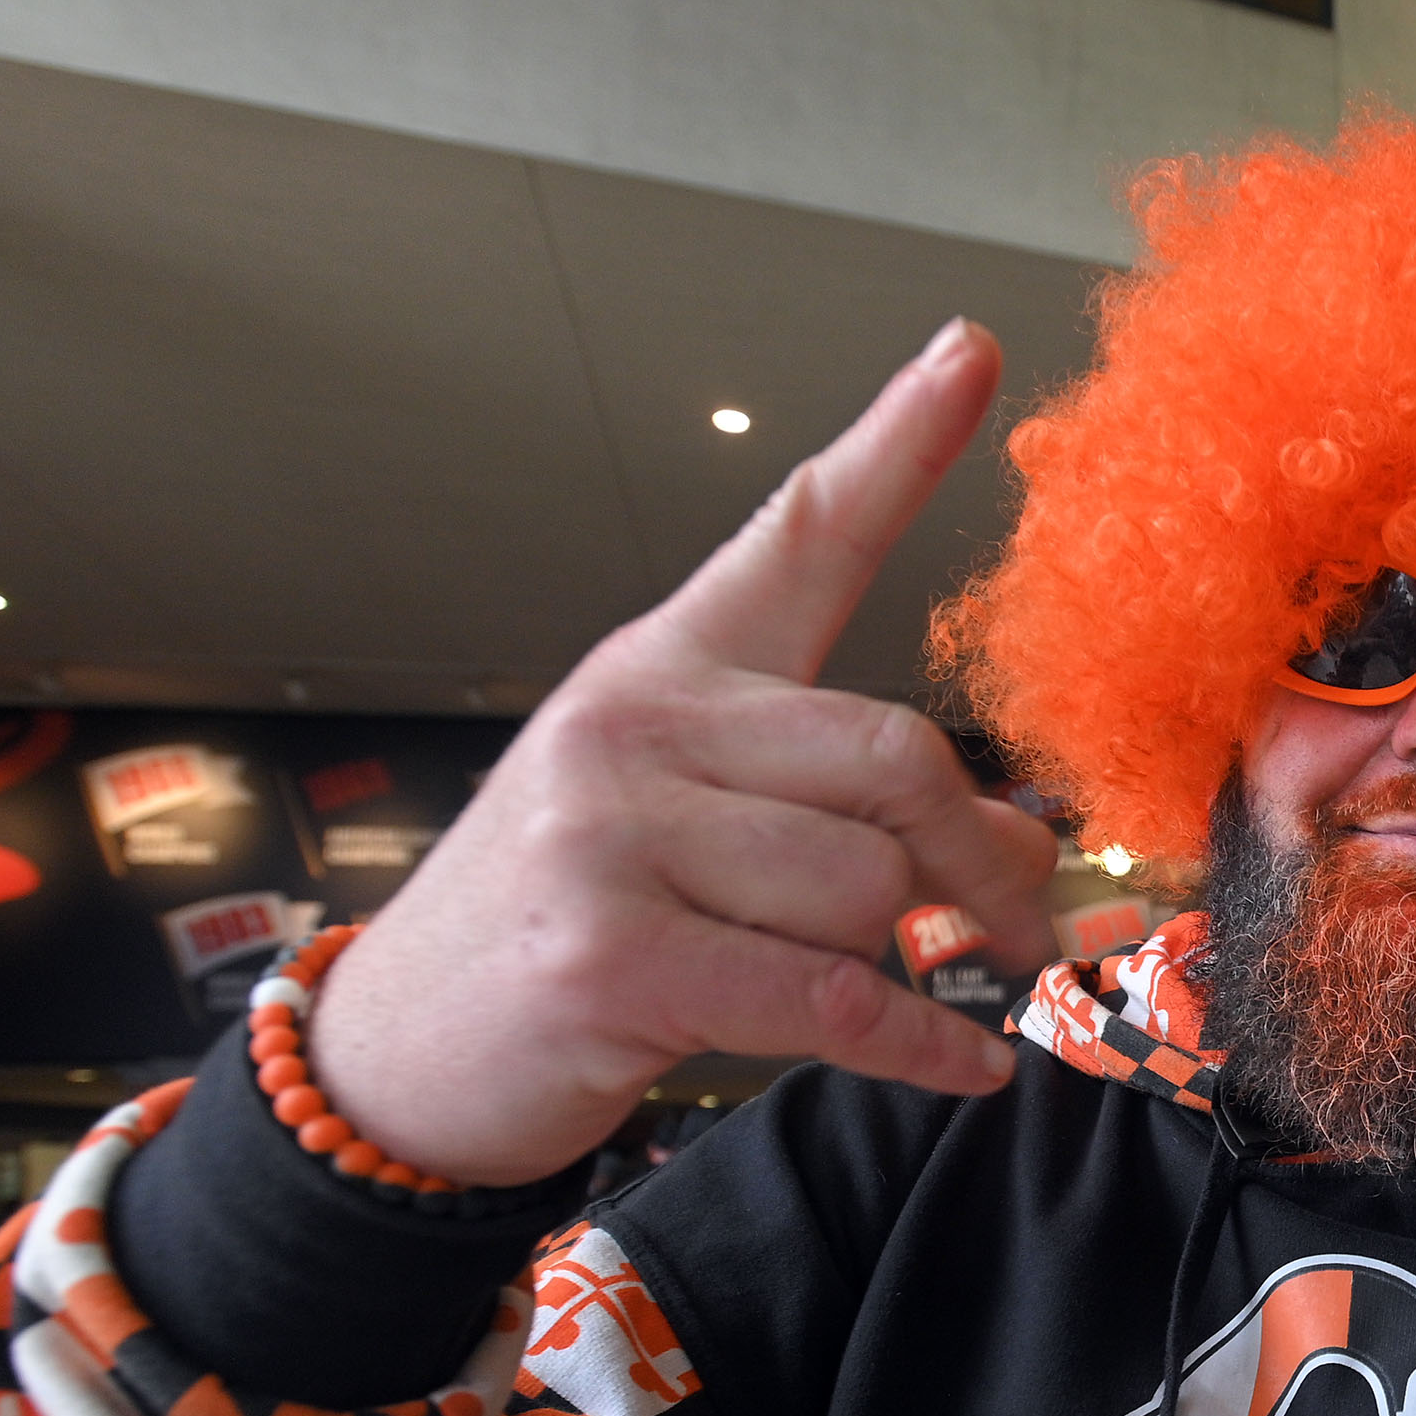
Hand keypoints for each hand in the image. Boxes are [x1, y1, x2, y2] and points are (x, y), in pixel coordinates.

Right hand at [310, 322, 1060, 1188]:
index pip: (798, 534)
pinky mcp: (611, 956)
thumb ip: (827, 801)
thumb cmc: (558, 925)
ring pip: (867, 887)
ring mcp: (609, 836)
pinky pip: (831, 996)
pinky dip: (918, 1045)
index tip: (971, 353)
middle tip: (1021, 920)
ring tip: (894, 987)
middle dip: (980, 855)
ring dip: (913, 959)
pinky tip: (965, 1062)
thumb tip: (1013, 841)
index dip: (897, 444)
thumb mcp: (670, 817)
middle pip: (893, 758)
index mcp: (659, 668)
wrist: (394, 1052)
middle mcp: (633, 727)